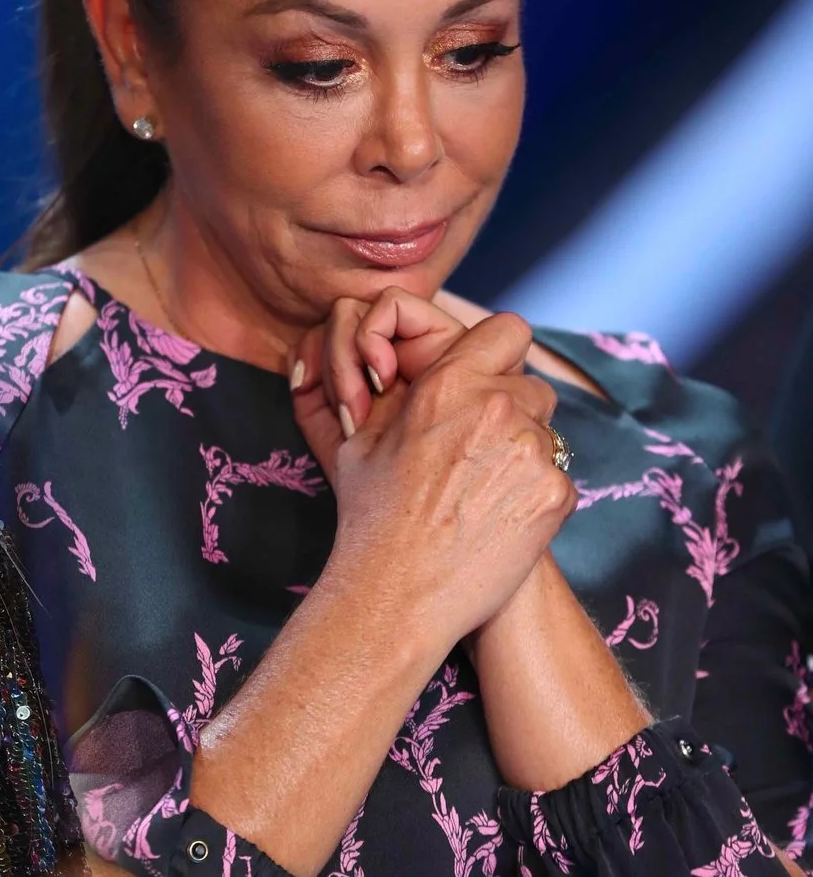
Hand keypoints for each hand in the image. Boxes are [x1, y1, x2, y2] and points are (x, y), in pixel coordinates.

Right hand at [292, 308, 571, 652]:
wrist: (397, 593)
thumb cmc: (370, 515)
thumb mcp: (363, 438)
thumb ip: (406, 394)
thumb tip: (415, 373)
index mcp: (447, 383)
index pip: (507, 329)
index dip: (498, 350)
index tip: (485, 375)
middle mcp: (498, 407)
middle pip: (531, 385)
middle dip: (510, 409)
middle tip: (476, 447)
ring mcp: (534, 452)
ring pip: (546, 432)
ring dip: (521, 451)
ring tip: (480, 490)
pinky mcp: (557, 494)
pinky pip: (555, 477)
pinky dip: (533, 493)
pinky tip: (495, 518)